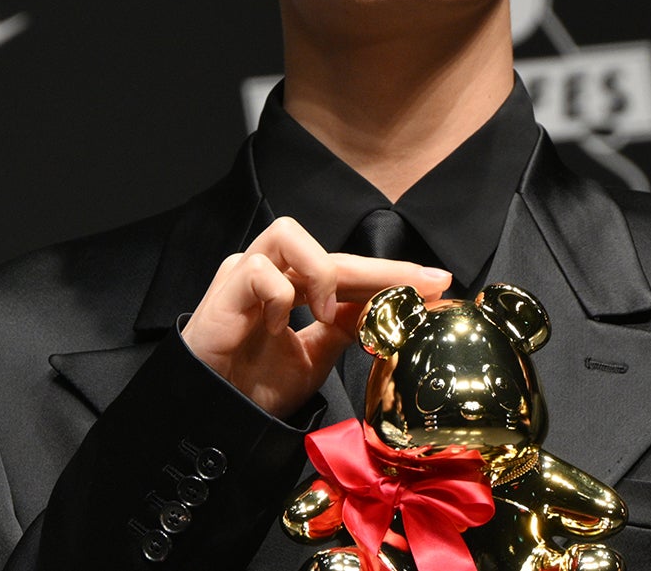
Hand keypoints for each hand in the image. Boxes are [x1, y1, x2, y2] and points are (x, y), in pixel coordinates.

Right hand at [181, 216, 450, 417]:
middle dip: (379, 266)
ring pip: (288, 234)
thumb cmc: (252, 387)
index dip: (391, 275)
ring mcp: (244, 275)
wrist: (213, 416)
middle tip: (418, 283)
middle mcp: (270, 271)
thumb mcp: (313, 359)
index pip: (348, 271)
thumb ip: (343, 329)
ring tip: (326, 310)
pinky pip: (259, 270)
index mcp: (292, 287)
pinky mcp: (224, 288)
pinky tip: (281, 323)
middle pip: (330, 250)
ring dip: (319, 270)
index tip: (437, 283)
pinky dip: (279, 294)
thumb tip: (385, 309)